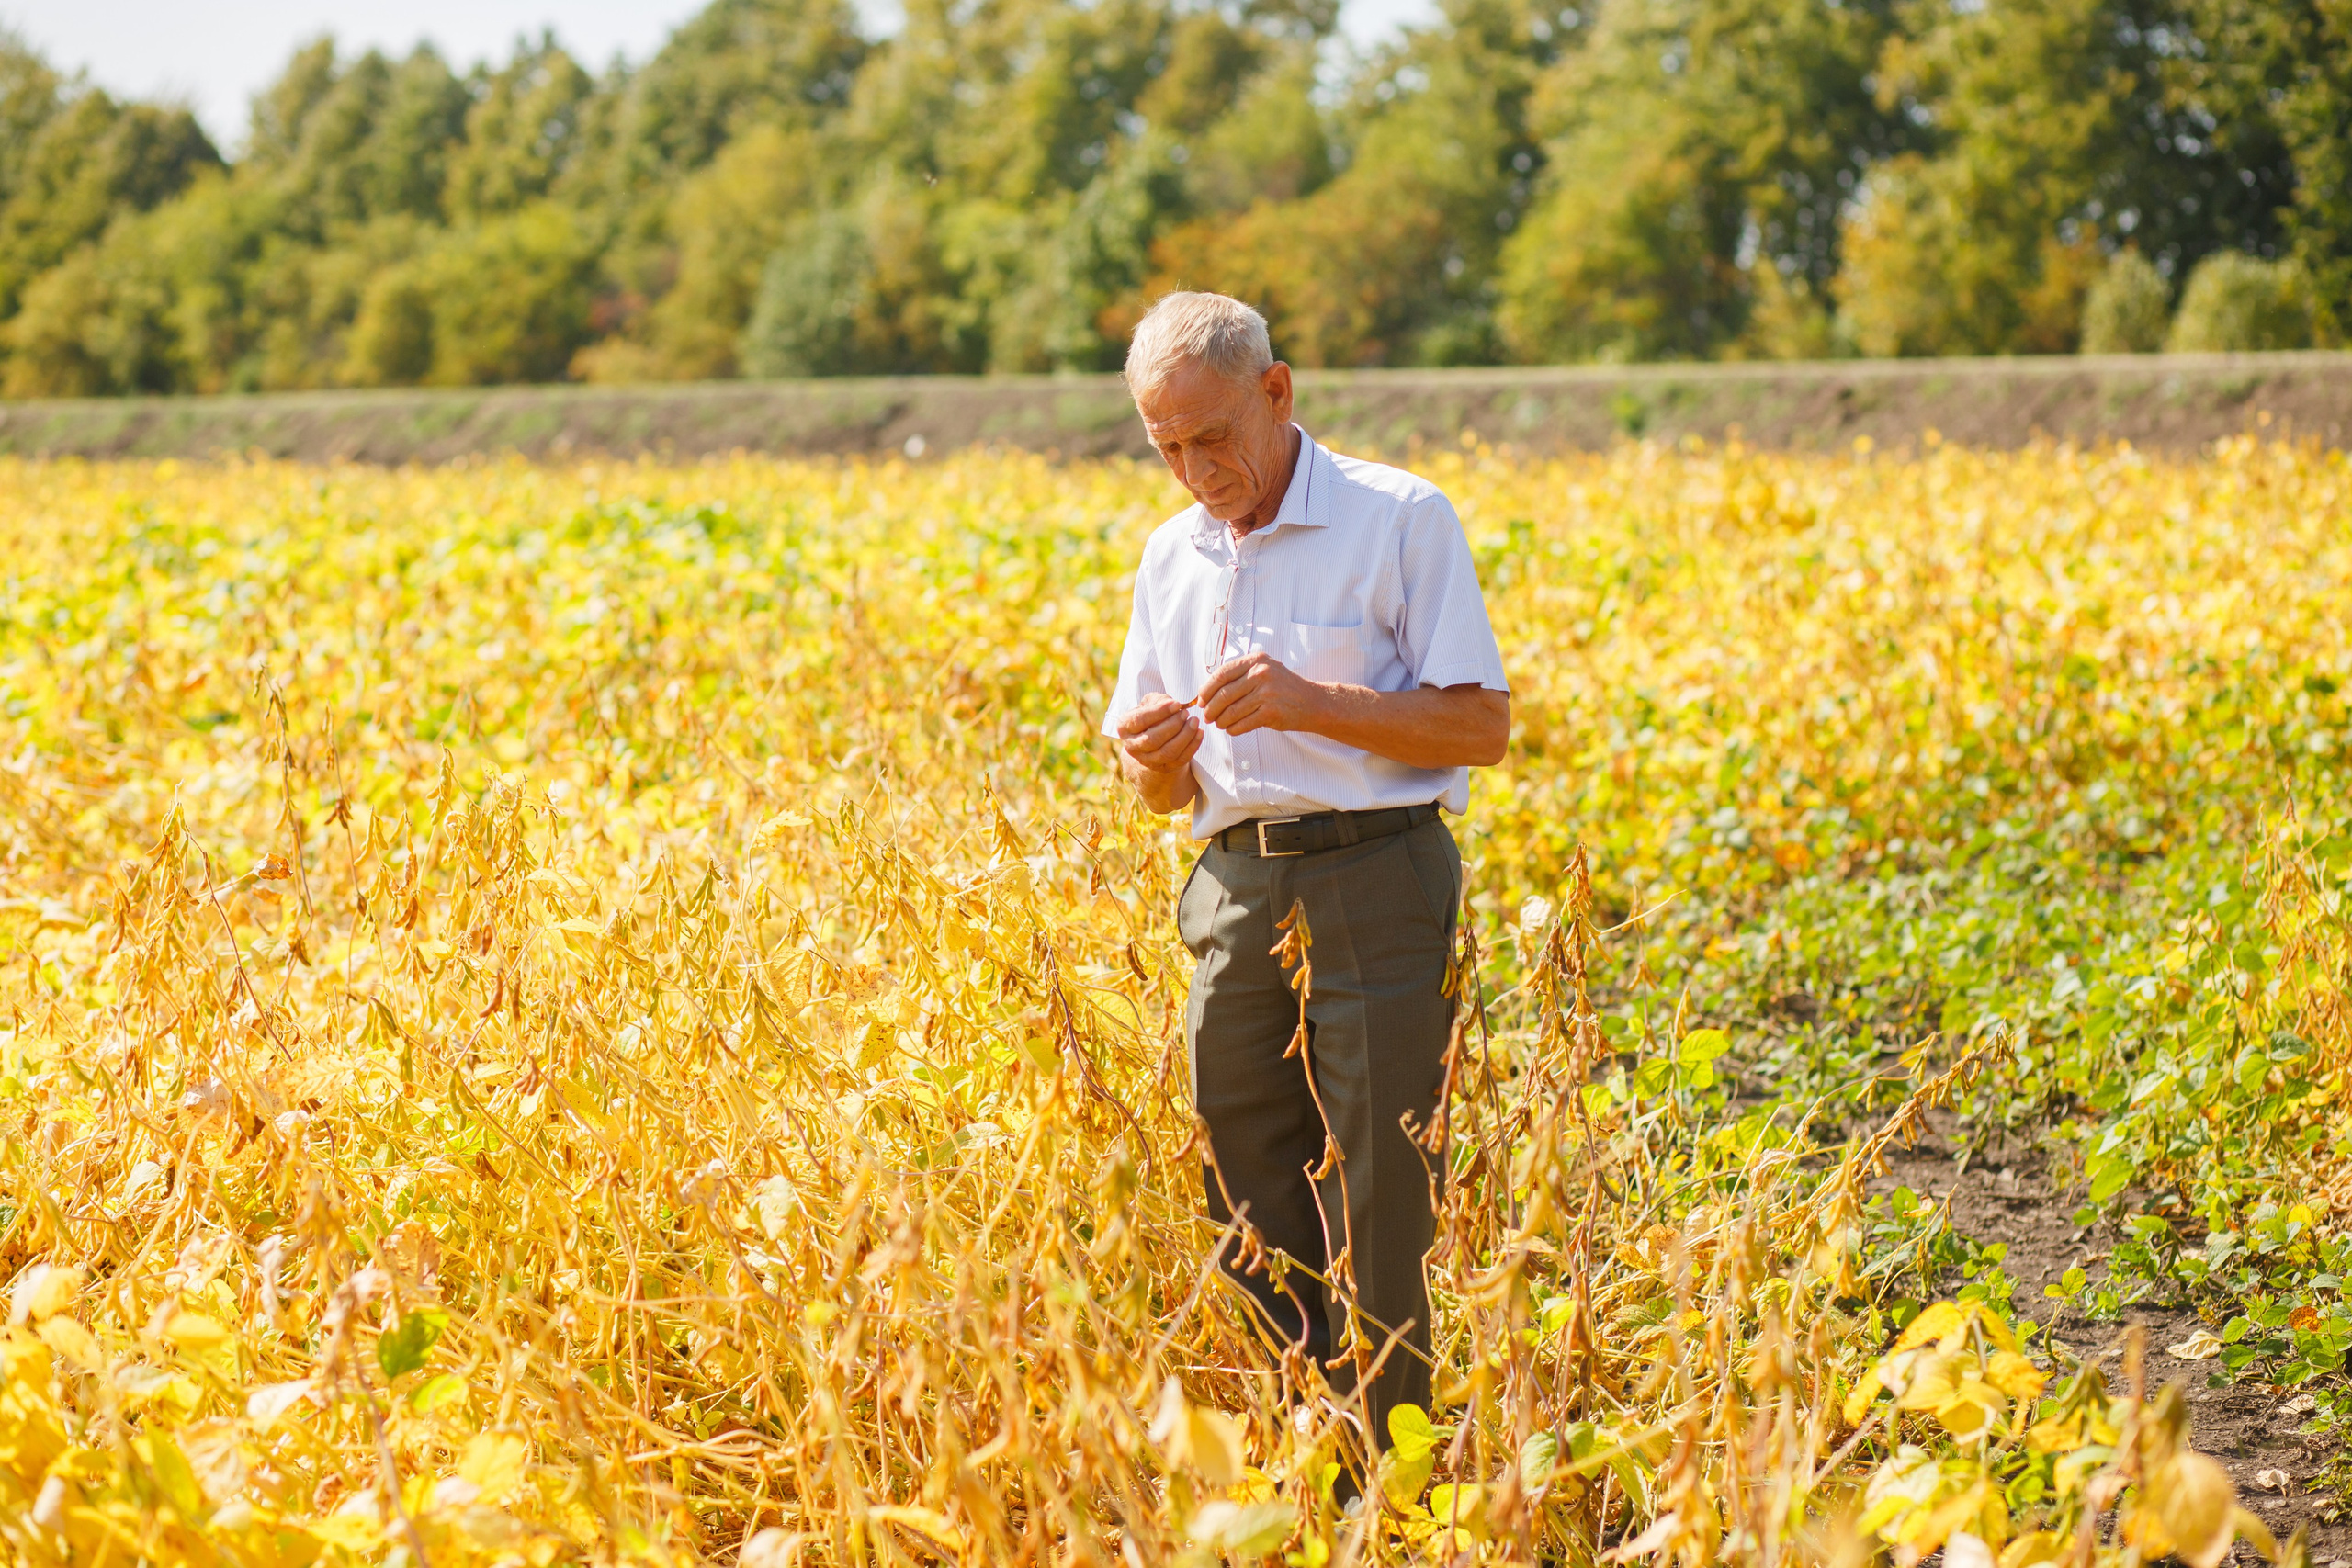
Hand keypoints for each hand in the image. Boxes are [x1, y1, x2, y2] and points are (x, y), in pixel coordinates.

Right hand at [1115, 693, 1201, 776]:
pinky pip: (1180, 760)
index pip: (1140, 720)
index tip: (1176, 703)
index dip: (1159, 712)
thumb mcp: (1149, 703)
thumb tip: (1172, 705)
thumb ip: (1157, 700)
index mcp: (1124, 727)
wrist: (1152, 737)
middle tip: (1186, 713)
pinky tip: (1199, 732)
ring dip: (1184, 736)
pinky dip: (1192, 746)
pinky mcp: (1164, 768)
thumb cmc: (1151, 715)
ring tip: (1194, 721)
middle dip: (1173, 725)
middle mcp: (1132, 747)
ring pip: (1167, 752)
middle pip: (1153, 739)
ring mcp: (1147, 760)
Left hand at [1198, 652, 1329, 735]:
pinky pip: (1243, 724)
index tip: (1201, 699)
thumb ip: (1239, 675)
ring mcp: (1267, 693)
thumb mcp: (1264, 669)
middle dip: (1211, 708)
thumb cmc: (1283, 687)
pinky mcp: (1271, 713)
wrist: (1312, 702)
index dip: (1206, 689)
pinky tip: (1232, 729)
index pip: (1221, 674)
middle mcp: (1261, 674)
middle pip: (1223, 694)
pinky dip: (1233, 729)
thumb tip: (1207, 691)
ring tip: (1220, 724)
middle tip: (1207, 716)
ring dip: (1221, 721)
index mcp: (1256, 660)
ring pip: (1231, 712)